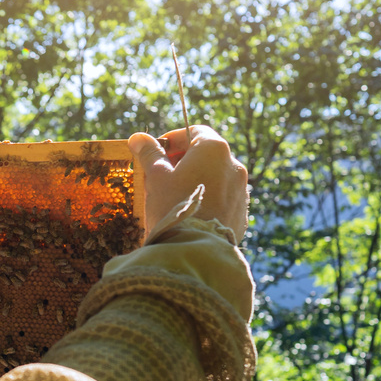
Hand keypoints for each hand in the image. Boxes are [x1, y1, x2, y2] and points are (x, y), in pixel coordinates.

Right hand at [129, 125, 248, 239]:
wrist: (193, 249)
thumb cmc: (172, 205)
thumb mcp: (155, 176)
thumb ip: (149, 153)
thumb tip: (139, 137)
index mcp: (213, 149)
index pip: (194, 131)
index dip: (174, 139)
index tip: (158, 152)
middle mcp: (233, 165)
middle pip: (207, 155)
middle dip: (184, 161)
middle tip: (163, 175)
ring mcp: (241, 190)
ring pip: (216, 177)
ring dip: (197, 180)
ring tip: (175, 197)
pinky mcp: (242, 213)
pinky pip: (223, 199)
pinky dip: (208, 200)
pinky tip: (190, 213)